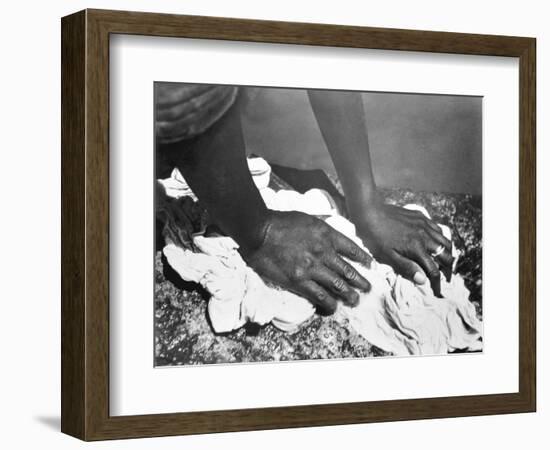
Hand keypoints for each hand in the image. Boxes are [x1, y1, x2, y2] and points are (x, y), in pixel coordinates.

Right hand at [239, 210, 371, 313]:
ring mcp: (312, 268)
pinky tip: (334, 307)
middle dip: (360, 281)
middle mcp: (324, 252)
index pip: (351, 248)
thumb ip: (320, 226)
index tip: (370, 265)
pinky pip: (319, 295)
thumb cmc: (279, 221)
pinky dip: (329, 303)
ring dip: (349, 294)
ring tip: (356, 300)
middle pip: (348, 270)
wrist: (259, 231)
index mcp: (326, 234)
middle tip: (368, 288)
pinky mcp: (299, 281)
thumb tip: (329, 229)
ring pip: (338, 285)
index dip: (363, 258)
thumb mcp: (307, 217)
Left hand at [353, 203, 452, 296]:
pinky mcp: (420, 217)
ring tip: (446, 261)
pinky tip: (437, 242)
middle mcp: (425, 236)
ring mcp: (424, 225)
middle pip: (446, 255)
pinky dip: (441, 238)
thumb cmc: (376, 236)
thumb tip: (423, 280)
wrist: (369, 212)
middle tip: (446, 277)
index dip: (437, 283)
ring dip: (448, 253)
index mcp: (417, 249)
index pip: (434, 270)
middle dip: (448, 268)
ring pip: (445, 240)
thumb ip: (406, 268)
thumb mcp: (388, 256)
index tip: (437, 291)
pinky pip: (438, 228)